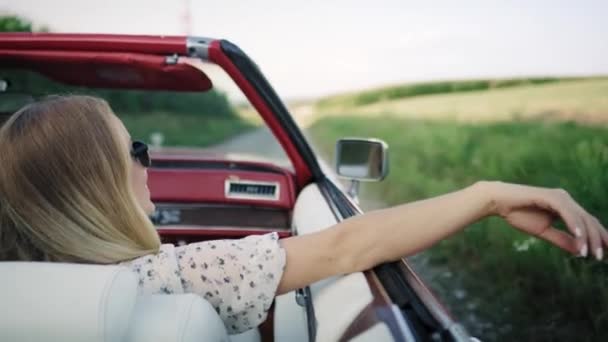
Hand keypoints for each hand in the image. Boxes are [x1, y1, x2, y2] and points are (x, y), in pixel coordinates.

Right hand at [482, 181, 607, 259]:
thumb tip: (579, 251)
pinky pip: (567, 212)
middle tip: (601, 258)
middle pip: (589, 221)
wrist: (499, 202)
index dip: (598, 238)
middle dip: (598, 239)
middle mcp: (567, 200)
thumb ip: (561, 239)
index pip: (588, 224)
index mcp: (566, 208)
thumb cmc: (518, 214)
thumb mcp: (543, 231)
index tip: (604, 255)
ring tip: (590, 254)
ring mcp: (560, 197)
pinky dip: (574, 225)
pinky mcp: (551, 196)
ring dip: (587, 237)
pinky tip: (579, 237)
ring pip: (581, 218)